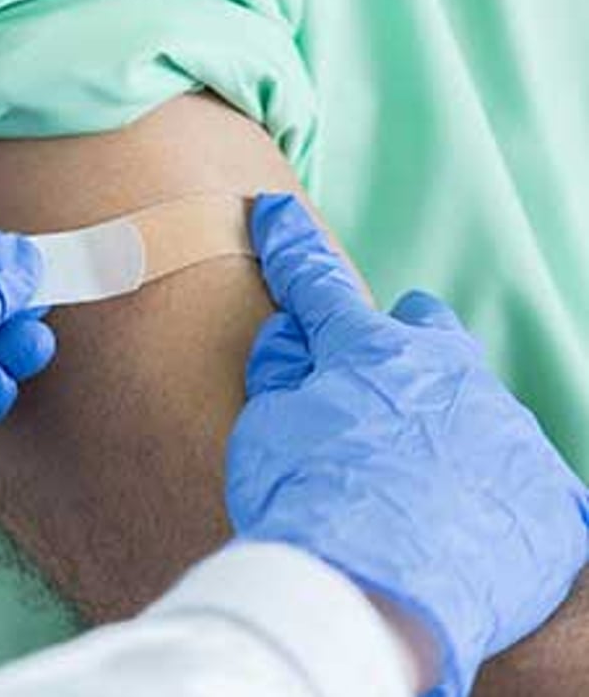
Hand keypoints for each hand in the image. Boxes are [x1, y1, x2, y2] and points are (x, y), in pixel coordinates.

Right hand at [227, 194, 588, 696]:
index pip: (319, 286)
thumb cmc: (307, 509)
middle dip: (400, 343)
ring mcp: (505, 431)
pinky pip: (519, 477)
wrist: (379, 600)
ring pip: (474, 403)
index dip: (290, 251)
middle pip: (427, 330)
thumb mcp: (266, 433)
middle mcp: (449, 374)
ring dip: (440, 426)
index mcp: (369, 352)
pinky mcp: (549, 494)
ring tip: (408, 483)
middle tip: (370, 386)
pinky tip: (457, 527)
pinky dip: (484, 491)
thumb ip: (279, 377)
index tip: (275, 215)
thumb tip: (288, 339)